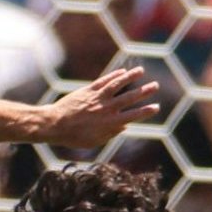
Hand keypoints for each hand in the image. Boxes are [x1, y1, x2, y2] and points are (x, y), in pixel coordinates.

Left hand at [38, 63, 167, 148]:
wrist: (54, 124)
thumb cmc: (74, 137)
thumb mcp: (95, 141)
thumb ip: (111, 134)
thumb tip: (124, 127)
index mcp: (109, 123)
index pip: (133, 115)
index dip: (146, 111)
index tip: (156, 107)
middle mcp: (106, 108)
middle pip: (129, 98)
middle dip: (144, 92)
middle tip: (155, 86)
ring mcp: (97, 98)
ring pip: (117, 84)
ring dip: (130, 77)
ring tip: (141, 70)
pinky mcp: (88, 90)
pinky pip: (104, 81)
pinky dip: (114, 75)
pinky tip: (122, 71)